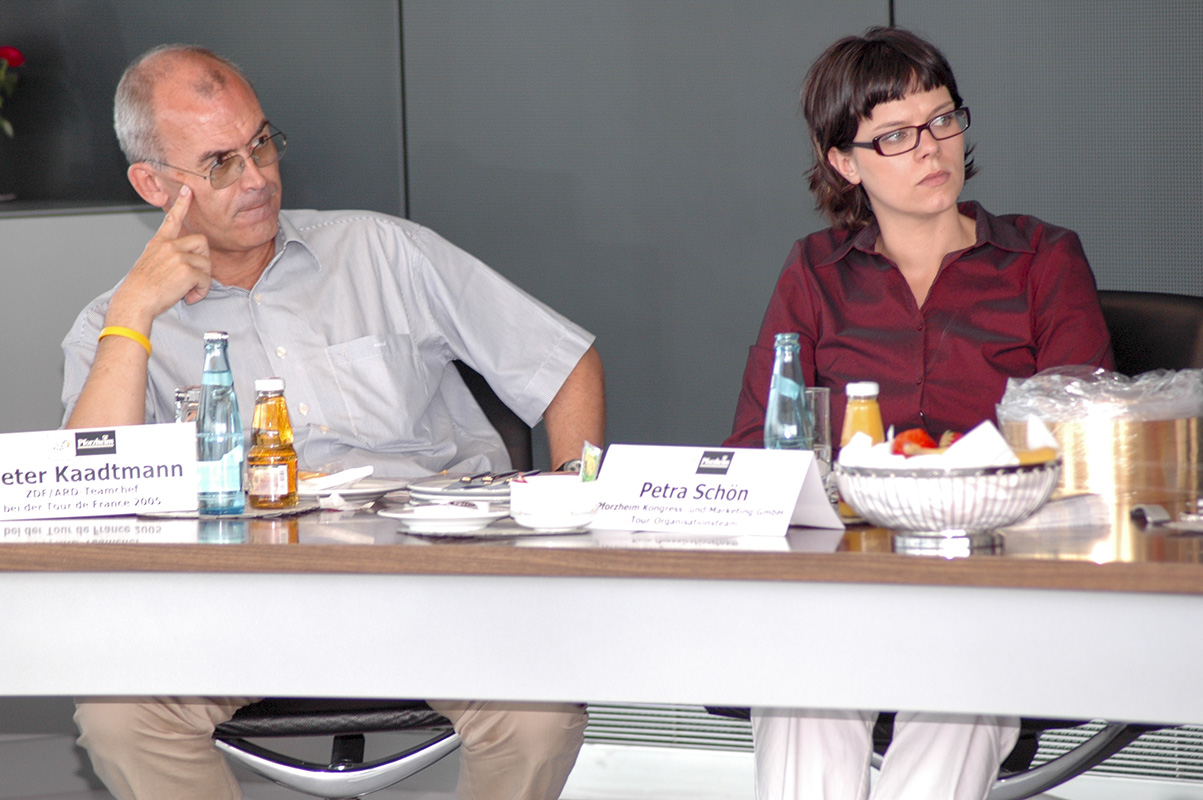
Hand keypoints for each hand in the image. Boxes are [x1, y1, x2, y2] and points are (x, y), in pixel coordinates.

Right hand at [106, 185, 212, 330]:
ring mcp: (178, 256)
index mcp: (159, 243)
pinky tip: (189, 297)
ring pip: (207, 263)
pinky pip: (206, 279)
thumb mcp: (150, 262)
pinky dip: (201, 291)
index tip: (188, 190)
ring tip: (188, 289)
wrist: (135, 301)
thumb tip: (185, 260)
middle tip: (193, 276)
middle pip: (202, 242)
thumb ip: (166, 255)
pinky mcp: (186, 270)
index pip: (172, 219)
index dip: (182, 204)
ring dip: (202, 280)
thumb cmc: (141, 288)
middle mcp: (169, 246)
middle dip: (203, 260)